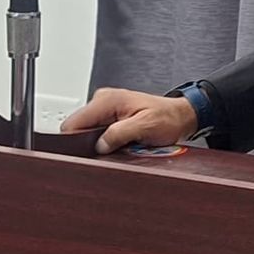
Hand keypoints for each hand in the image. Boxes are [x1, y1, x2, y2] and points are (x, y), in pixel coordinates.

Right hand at [61, 88, 197, 153]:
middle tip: (110, 150)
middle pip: (78, 128)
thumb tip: (99, 145)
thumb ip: (119, 134)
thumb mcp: (145, 127)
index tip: (83, 153)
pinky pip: (97, 132)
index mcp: (108, 100)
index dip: (75, 141)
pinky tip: (118, 144)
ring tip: (118, 146)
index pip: (74, 122)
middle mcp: (103, 101)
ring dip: (98, 143)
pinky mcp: (109, 117)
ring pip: (87, 132)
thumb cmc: (168, 117)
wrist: (180, 116)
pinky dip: (104, 141)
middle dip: (88, 143)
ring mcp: (105, 109)